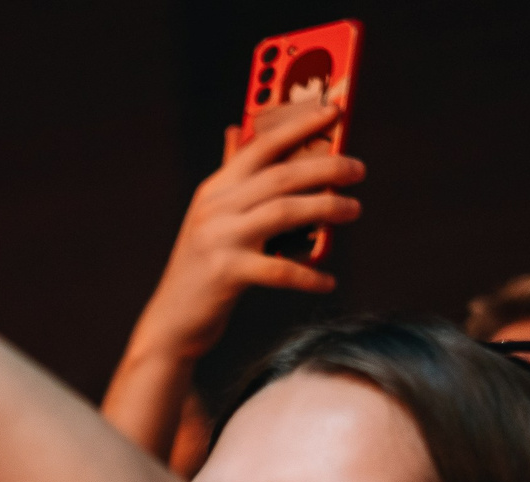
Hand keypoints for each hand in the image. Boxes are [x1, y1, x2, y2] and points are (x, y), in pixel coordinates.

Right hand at [123, 101, 363, 367]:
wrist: (171, 322)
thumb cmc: (201, 269)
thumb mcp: (211, 217)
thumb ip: (230, 175)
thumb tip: (236, 130)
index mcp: (215, 189)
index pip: (261, 145)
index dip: (299, 124)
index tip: (334, 111)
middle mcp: (215, 208)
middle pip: (280, 175)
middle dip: (325, 166)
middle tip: (357, 168)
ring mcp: (218, 239)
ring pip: (283, 212)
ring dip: (325, 208)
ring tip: (354, 209)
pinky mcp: (225, 274)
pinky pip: (278, 270)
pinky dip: (307, 275)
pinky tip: (328, 281)